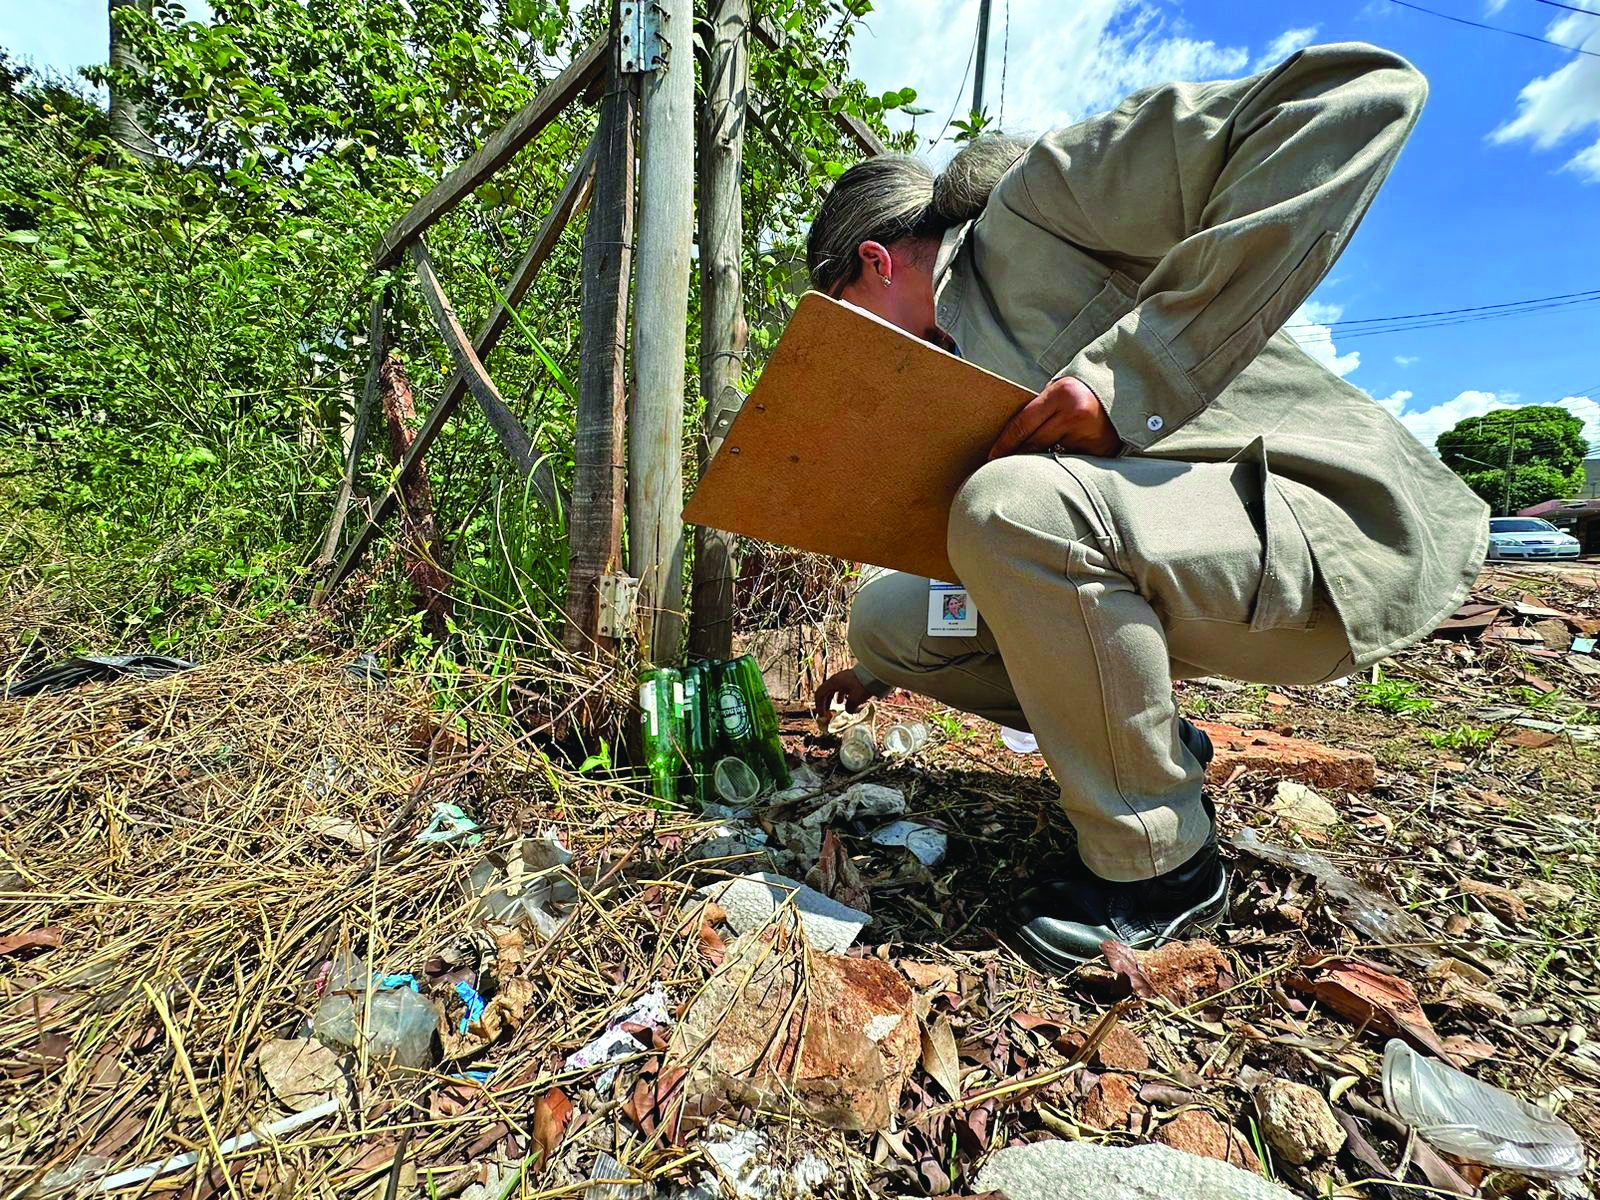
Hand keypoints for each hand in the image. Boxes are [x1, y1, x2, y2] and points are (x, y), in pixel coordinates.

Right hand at [815, 668, 871, 729]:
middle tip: (825, 713)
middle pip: (826, 692)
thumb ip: (849, 708)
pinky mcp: (851, 679)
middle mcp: (837, 679)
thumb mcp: (855, 699)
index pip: (820, 693)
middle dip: (825, 703)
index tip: (822, 715)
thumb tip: (848, 710)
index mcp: (834, 682)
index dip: (819, 705)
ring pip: (834, 690)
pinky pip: (841, 688)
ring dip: (832, 700)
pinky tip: (845, 701)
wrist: (877, 673)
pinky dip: (841, 696)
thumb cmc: (864, 684)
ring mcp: (844, 678)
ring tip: (834, 708)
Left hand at [988, 376, 1119, 459]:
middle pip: (1033, 444)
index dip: (1004, 443)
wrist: (1122, 392)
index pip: (1022, 424)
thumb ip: (1039, 409)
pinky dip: (1059, 466)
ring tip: (1022, 472)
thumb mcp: (1058, 391)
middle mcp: (1074, 414)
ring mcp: (1088, 433)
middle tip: (1000, 468)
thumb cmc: (1080, 392)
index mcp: (1061, 395)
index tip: (991, 456)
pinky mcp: (1099, 449)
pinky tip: (1051, 472)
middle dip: (1015, 457)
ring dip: (1036, 464)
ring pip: (1050, 456)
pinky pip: (1070, 462)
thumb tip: (1010, 438)